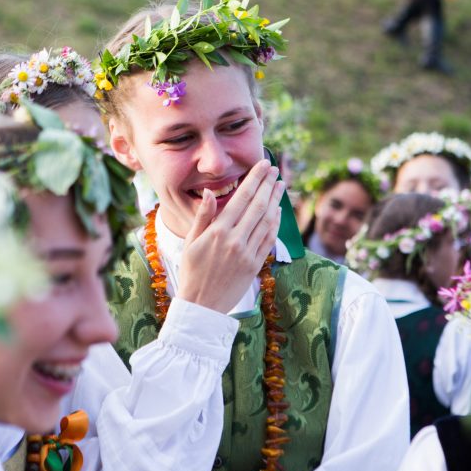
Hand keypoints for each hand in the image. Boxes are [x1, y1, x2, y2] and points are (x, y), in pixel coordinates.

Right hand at [178, 160, 283, 313]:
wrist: (202, 304)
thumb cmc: (191, 271)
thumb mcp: (190, 241)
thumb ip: (202, 216)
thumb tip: (207, 192)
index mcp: (218, 232)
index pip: (241, 198)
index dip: (254, 180)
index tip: (262, 165)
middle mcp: (235, 241)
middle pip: (258, 206)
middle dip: (268, 184)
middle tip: (274, 169)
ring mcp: (247, 253)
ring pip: (267, 221)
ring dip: (275, 200)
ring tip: (280, 185)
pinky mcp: (255, 265)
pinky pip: (269, 239)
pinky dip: (275, 223)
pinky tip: (278, 211)